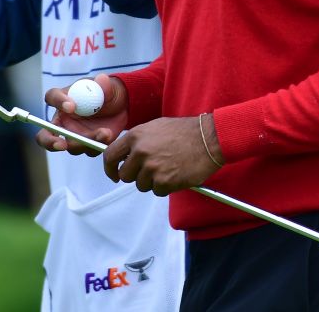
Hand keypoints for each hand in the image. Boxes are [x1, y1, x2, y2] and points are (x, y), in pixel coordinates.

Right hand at [37, 74, 129, 155]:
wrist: (121, 105)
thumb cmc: (107, 92)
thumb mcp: (107, 85)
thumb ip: (104, 84)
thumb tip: (101, 80)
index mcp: (63, 99)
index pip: (52, 97)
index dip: (58, 102)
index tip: (71, 106)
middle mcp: (63, 120)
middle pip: (45, 135)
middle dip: (50, 141)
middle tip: (62, 144)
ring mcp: (74, 135)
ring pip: (72, 146)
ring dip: (85, 143)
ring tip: (105, 132)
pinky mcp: (88, 144)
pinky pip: (89, 150)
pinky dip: (97, 145)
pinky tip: (108, 136)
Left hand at [102, 115, 222, 195]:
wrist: (208, 138)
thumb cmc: (185, 132)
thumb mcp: (155, 127)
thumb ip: (138, 141)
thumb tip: (125, 155)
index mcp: (136, 136)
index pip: (109, 157)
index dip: (110, 169)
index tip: (114, 174)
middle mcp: (141, 152)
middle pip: (125, 175)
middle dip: (136, 175)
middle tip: (151, 170)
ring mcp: (152, 168)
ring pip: (141, 185)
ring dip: (153, 181)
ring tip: (168, 168)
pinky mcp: (165, 181)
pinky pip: (157, 191)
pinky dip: (166, 186)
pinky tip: (176, 173)